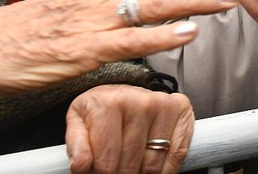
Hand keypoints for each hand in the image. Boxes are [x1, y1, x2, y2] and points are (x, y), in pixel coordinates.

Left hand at [67, 85, 192, 173]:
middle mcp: (139, 101)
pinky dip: (165, 171)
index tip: (99, 171)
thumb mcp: (79, 123)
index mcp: (108, 104)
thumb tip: (81, 165)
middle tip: (115, 168)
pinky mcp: (180, 109)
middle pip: (129, 166)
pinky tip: (150, 167)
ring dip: (141, 173)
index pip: (105, 162)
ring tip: (131, 164)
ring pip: (152, 166)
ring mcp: (162, 105)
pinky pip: (176, 155)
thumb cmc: (100, 110)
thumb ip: (76, 145)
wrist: (122, 92)